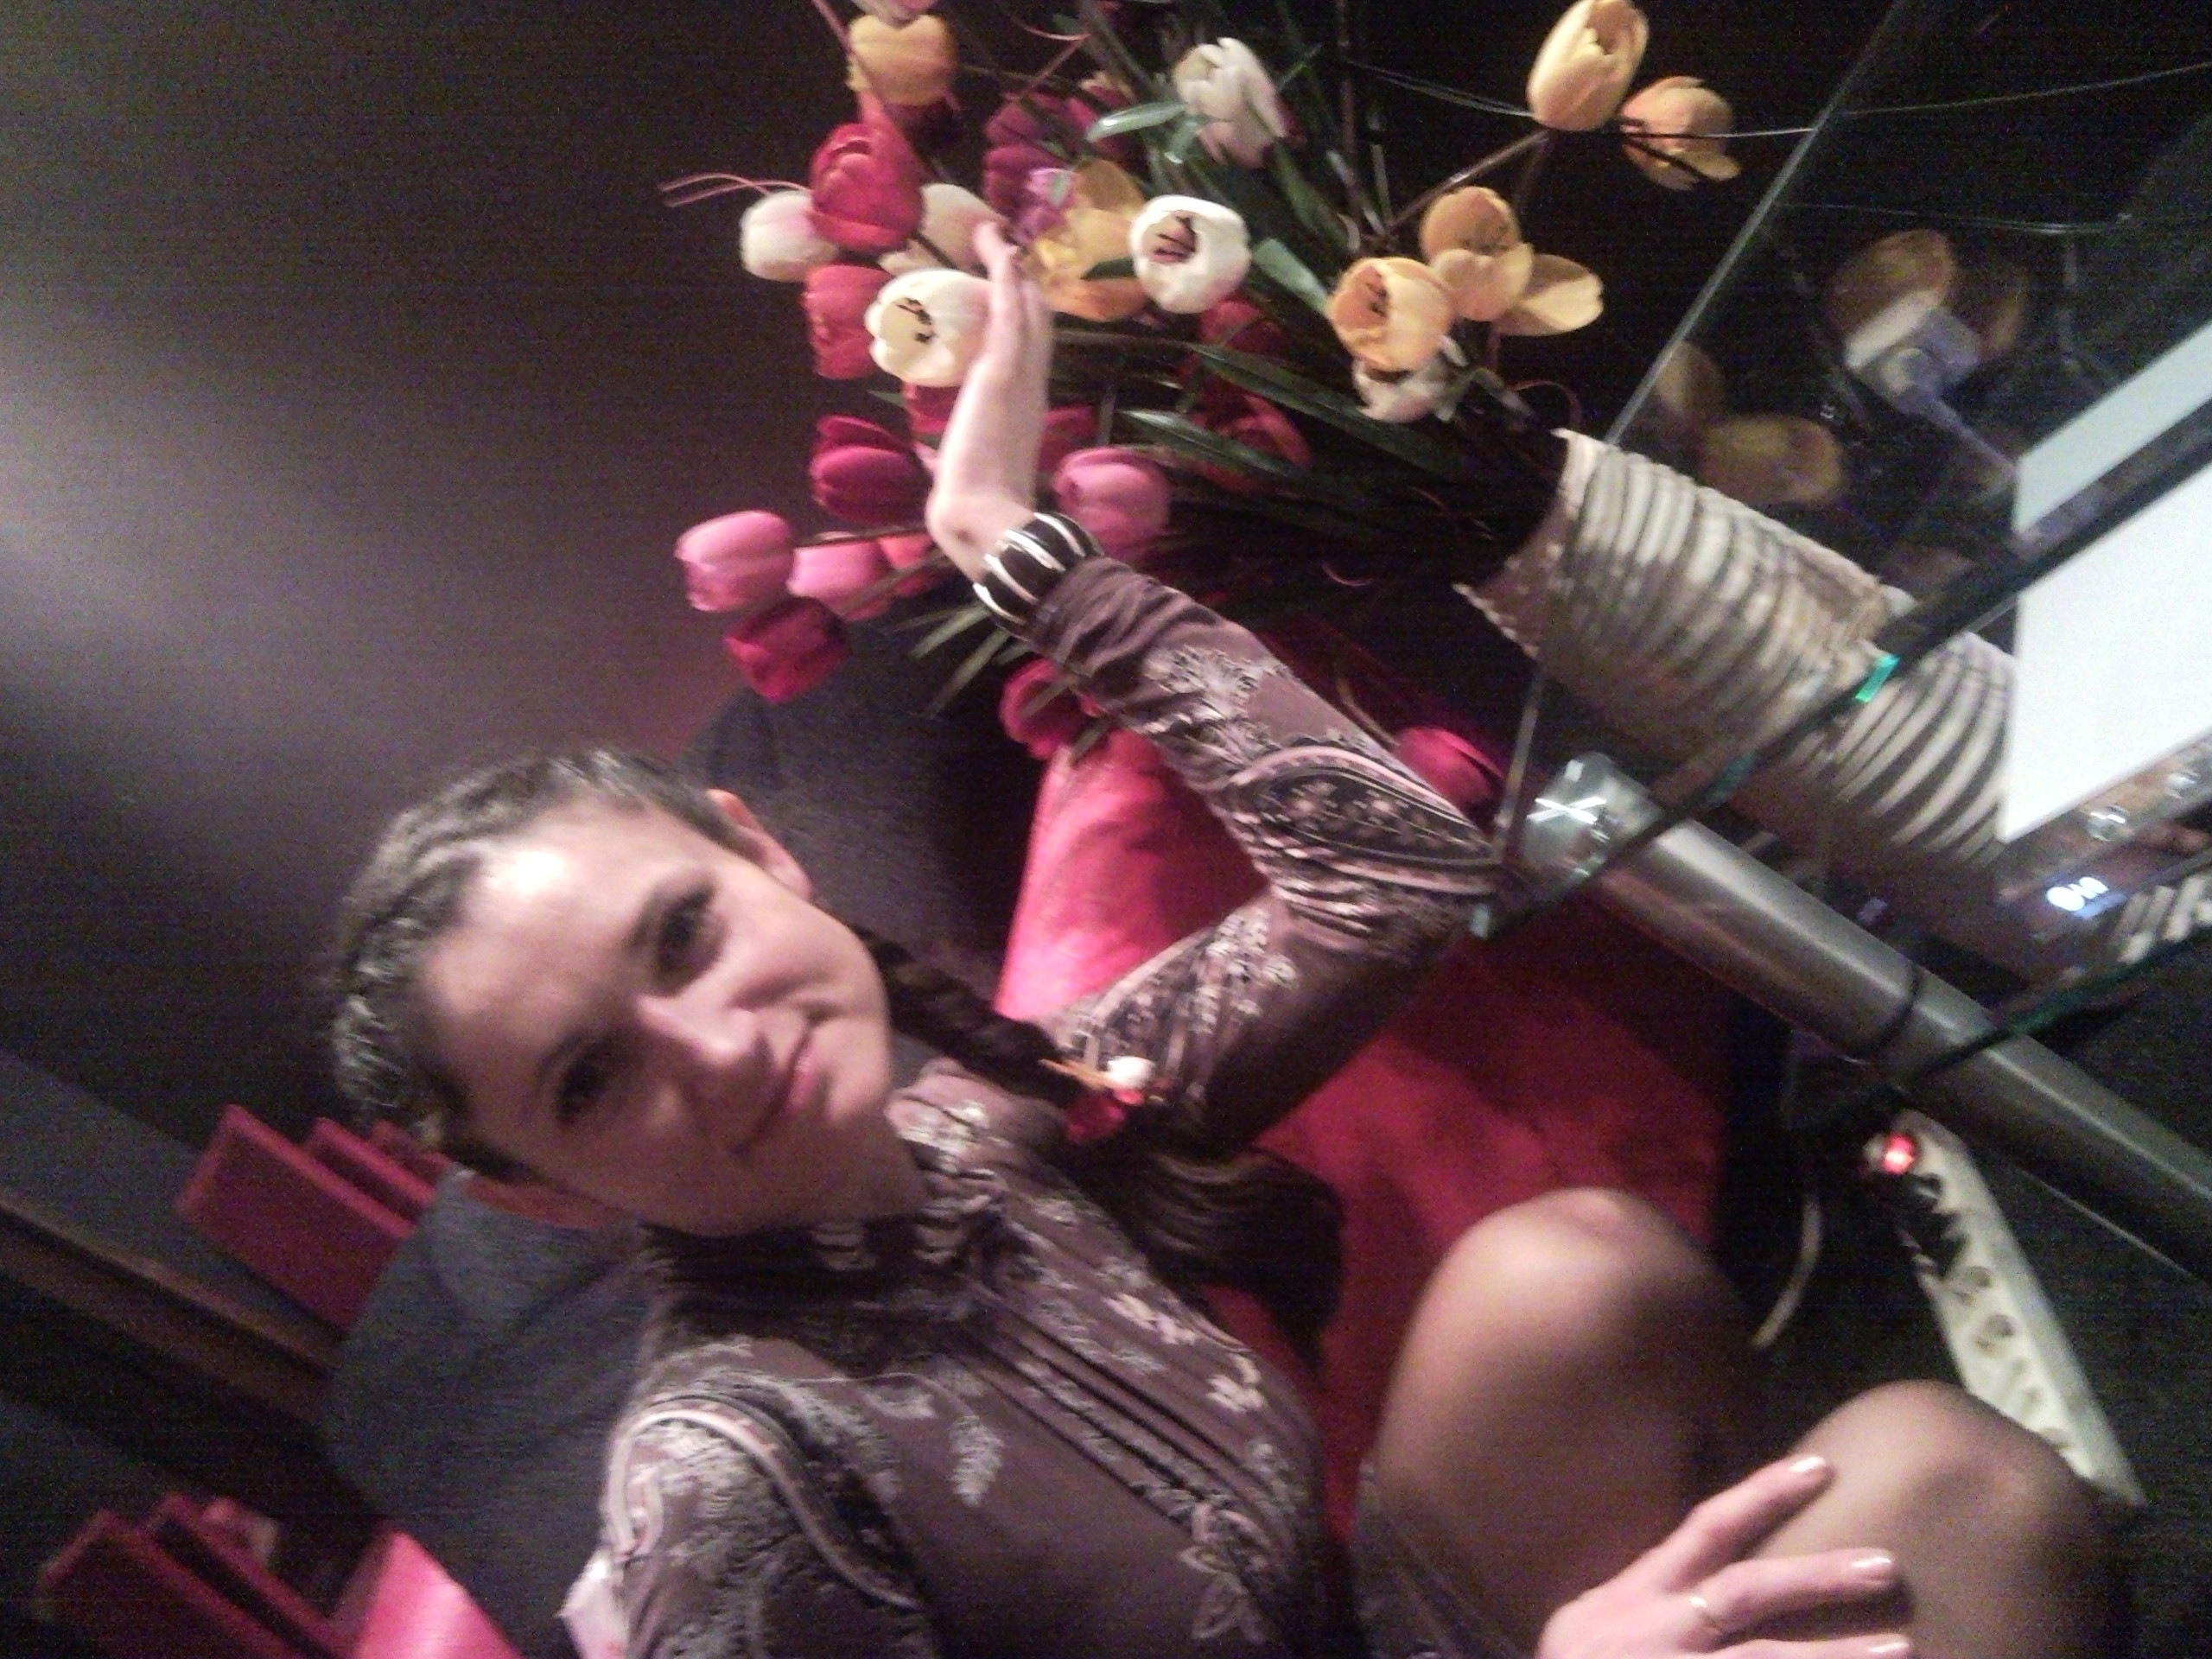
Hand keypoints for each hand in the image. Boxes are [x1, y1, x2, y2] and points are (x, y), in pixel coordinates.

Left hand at [926, 222, 1055, 579]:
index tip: (1003, 290)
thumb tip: (931, 456)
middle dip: (1021, 283)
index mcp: (1022, 409)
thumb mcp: (961, 472)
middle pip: (1035, 322)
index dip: (1020, 318)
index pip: (1027, 352)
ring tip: (995, 236)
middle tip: (1005, 248)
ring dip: (1009, 269)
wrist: (981, 521)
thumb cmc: (972, 509)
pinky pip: (1007, 313)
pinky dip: (1004, 278)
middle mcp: (1030, 387)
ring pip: (1024, 309)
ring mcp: (1019, 377)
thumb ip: (951, 456)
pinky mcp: (1000, 372)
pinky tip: (998, 248)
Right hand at [1536, 1456, 1908, 1658]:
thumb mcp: (1590, 1631)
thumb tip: (1711, 1577)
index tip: (1820, 1468)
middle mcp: (1652, 1631)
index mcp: (1630, 1599)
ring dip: (1834, 1658)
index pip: (1703, 1531)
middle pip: (1745, 1593)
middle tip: (1885, 1566)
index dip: (1762, 1495)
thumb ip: (1645, 1603)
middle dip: (1818, 1576)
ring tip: (1900, 1647)